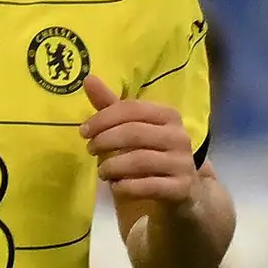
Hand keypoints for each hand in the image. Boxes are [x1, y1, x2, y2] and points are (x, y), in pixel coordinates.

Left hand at [81, 73, 204, 208]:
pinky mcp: (181, 188)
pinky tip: (116, 186)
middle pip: (133, 133)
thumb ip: (111, 106)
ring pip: (139, 160)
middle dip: (104, 141)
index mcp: (168, 115)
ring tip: (102, 171)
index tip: (83, 131)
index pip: (131, 109)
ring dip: (111, 167)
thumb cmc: (151, 153)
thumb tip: (88, 78)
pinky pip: (147, 186)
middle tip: (90, 150)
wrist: (183, 189)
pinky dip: (125, 186)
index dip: (102, 119)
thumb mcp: (132, 128)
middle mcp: (179, 136)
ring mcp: (182, 163)